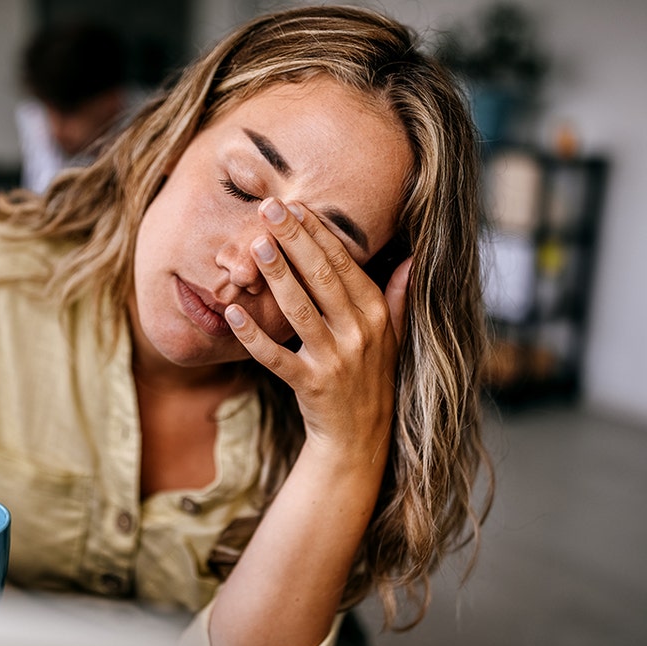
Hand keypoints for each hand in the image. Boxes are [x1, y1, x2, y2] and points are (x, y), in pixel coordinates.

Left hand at [224, 196, 411, 460]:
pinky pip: (277, 358)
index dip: (320, 233)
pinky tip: (233, 314)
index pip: (345, 264)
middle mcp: (360, 334)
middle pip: (322, 278)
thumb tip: (412, 259)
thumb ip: (399, 297)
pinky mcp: (310, 386)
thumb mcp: (393, 337)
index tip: (296, 206)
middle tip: (269, 209)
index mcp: (376, 314)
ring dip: (277, 276)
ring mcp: (335, 361)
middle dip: (295, 241)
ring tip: (256, 244)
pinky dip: (255, 336)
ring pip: (300, 311)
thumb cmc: (371, 379)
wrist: (360, 439)